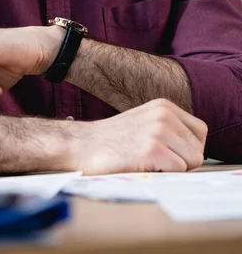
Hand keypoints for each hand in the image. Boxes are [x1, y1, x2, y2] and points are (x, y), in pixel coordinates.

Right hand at [69, 99, 206, 173]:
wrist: (82, 145)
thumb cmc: (114, 140)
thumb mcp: (146, 122)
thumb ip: (170, 129)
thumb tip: (195, 152)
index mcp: (164, 106)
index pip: (200, 132)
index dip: (188, 149)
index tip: (170, 154)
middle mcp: (164, 115)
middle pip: (197, 151)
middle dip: (182, 162)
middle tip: (156, 162)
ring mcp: (159, 131)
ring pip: (190, 162)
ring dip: (171, 170)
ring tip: (148, 163)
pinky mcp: (152, 149)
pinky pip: (178, 171)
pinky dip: (163, 175)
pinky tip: (142, 167)